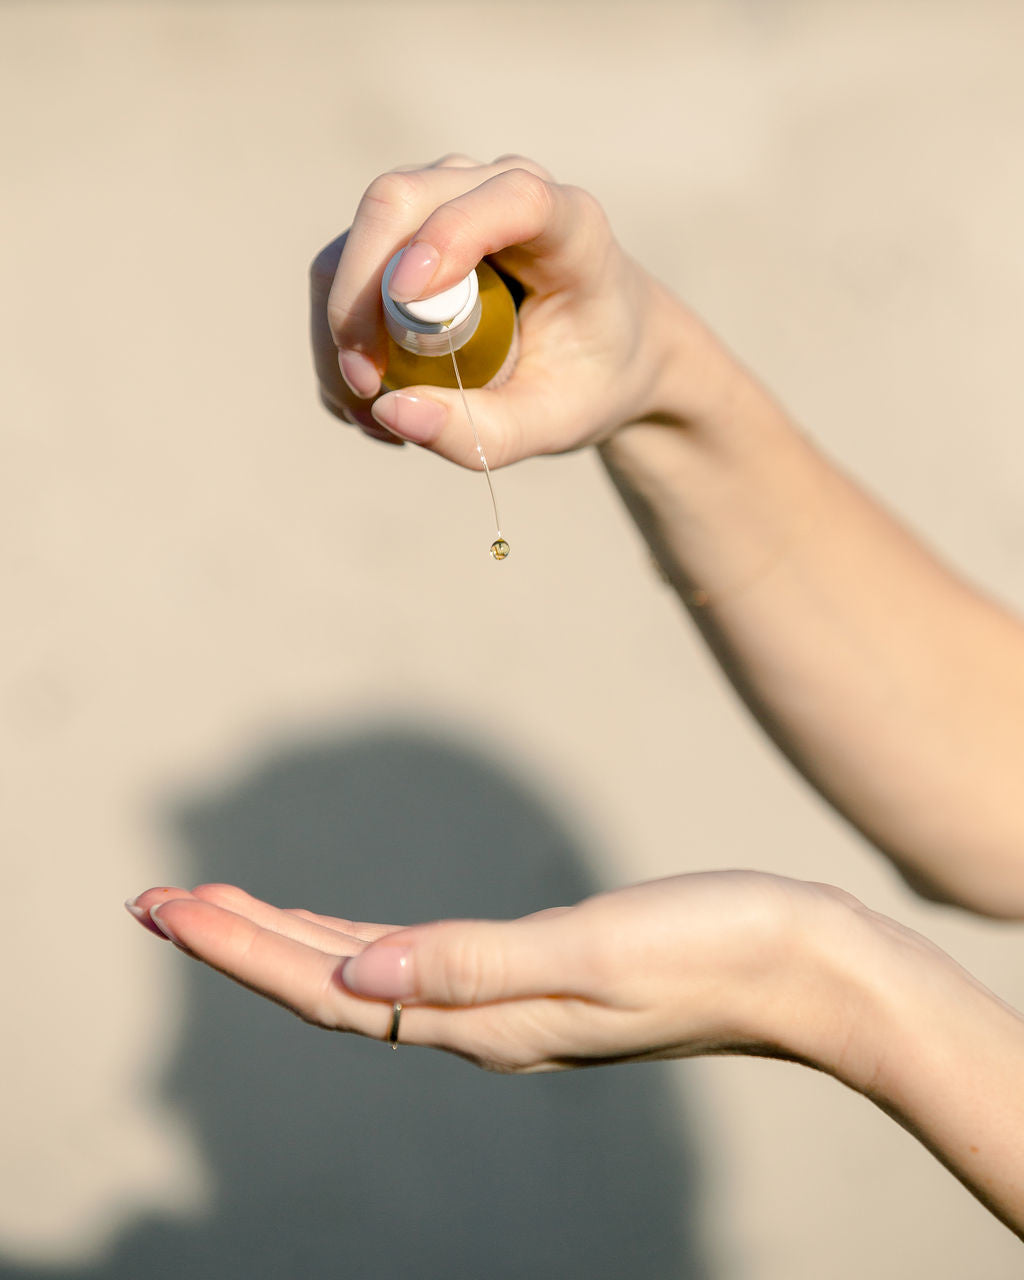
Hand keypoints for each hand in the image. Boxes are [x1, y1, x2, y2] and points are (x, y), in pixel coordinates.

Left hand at [126, 873, 867, 1074]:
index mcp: (483, 1019)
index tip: (165, 906)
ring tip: (218, 908)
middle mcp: (479, 1020)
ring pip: (363, 975)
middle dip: (236, 942)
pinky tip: (339, 932)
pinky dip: (353, 942)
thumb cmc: (710, 949)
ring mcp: (505, 1003)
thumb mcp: (591, 951)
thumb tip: (354, 975)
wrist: (800, 967)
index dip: (240, 948)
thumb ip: (471, 965)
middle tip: (154, 899)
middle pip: (327, 984)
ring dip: (285, 941)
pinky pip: (412, 964)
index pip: (329, 988)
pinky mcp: (533, 977)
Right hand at [310, 154, 724, 467]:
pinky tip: (373, 398)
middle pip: (399, 203)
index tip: (408, 299)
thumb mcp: (552, 425)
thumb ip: (483, 430)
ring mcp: (443, 204)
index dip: (452, 233)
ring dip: (341, 330)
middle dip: (360, 296)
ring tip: (372, 412)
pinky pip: (343, 271)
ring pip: (356, 239)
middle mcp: (496, 191)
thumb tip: (387, 409)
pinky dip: (339, 339)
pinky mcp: (404, 235)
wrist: (601, 355)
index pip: (510, 198)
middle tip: (366, 388)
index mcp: (568, 224)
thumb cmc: (589, 381)